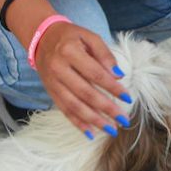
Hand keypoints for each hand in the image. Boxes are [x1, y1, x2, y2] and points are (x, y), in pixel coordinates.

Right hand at [34, 20, 130, 135]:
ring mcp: (53, 83)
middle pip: (85, 93)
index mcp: (69, 52)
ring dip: (94, 120)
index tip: (128, 98)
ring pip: (74, 106)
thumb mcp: (89, 37)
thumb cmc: (71, 37)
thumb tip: (118, 76)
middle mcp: (59, 69)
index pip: (95, 74)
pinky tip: (91, 133)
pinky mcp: (50, 92)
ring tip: (111, 129)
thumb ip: (104, 54)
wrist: (41, 38)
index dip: (112, 87)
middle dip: (106, 108)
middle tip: (123, 120)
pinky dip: (78, 123)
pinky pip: (64, 110)